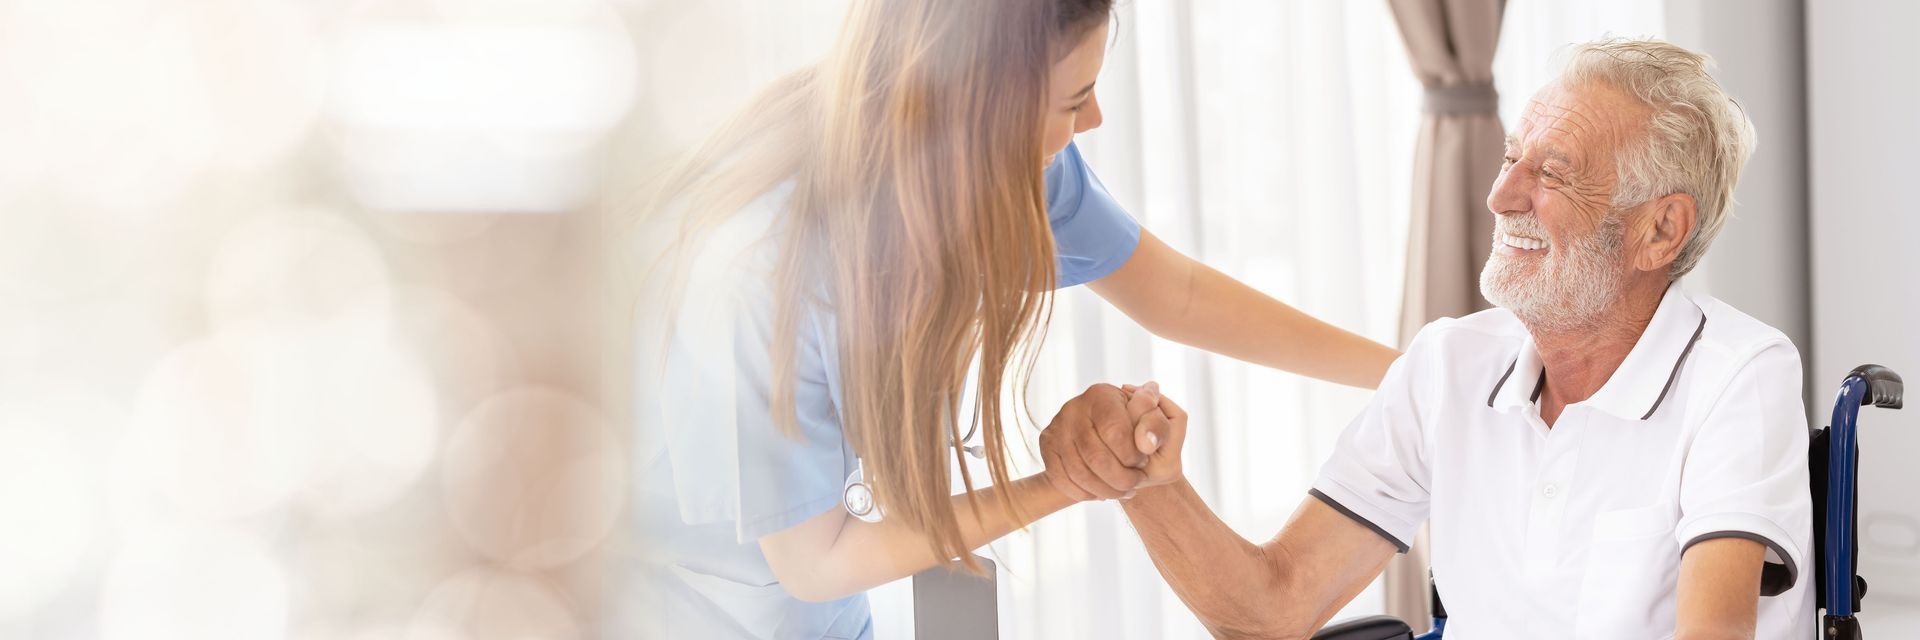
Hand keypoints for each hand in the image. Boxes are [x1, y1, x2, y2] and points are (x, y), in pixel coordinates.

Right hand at [1038, 382, 1178, 500]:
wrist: (1106, 430)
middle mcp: (1073, 408)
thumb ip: (1158, 425)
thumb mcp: (1156, 420)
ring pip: (1077, 472)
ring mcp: (1056, 427)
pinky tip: (1102, 493)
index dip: (1132, 455)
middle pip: (1095, 456)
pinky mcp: (1046, 445)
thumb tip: (1147, 443)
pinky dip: (1084, 492)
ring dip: (1105, 490)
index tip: (1143, 462)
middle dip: (1121, 478)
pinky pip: (1061, 479)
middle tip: (1136, 483)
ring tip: (1124, 491)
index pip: (1114, 432)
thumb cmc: (1136, 425)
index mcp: (1101, 395)